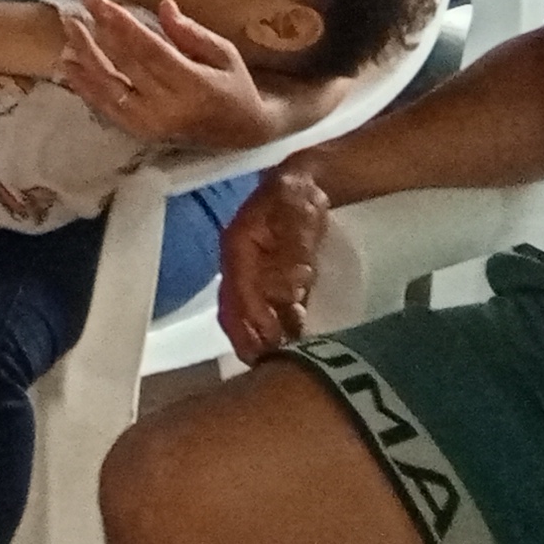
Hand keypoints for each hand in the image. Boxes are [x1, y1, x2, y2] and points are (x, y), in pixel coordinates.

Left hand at [60, 0, 270, 149]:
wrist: (243, 133)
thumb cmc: (235, 86)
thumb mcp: (224, 54)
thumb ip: (191, 33)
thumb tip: (163, 6)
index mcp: (193, 85)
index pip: (147, 48)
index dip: (117, 22)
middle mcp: (168, 108)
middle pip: (124, 65)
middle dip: (96, 34)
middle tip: (75, 8)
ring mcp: (151, 124)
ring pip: (109, 88)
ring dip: (85, 59)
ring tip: (69, 32)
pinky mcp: (141, 133)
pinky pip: (107, 108)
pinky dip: (86, 87)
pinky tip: (70, 67)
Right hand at [215, 159, 335, 360]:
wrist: (308, 181)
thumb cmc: (298, 193)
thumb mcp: (296, 208)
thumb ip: (293, 244)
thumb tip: (292, 285)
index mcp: (238, 246)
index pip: (238, 288)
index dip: (251, 316)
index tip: (269, 341)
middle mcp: (241, 263)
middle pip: (235, 306)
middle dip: (247, 336)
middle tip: (265, 363)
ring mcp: (255, 271)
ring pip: (251, 311)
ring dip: (263, 336)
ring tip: (283, 358)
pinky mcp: (274, 278)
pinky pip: (270, 308)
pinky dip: (279, 327)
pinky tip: (296, 340)